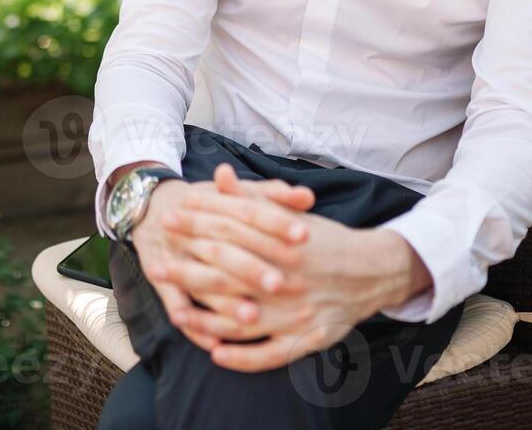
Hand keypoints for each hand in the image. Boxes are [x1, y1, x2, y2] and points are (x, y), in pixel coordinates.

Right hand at [128, 168, 314, 352]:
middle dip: (251, 267)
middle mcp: (194, 232)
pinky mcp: (162, 283)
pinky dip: (194, 326)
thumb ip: (274, 196)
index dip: (275, 221)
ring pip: (201, 281)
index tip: (304, 234)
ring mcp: (177, 258)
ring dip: (225, 302)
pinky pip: (177, 305)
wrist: (155, 211)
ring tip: (251, 316)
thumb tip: (307, 198)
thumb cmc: (211, 206)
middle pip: (224, 249)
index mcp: (216, 205)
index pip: (248, 210)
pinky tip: (216, 344)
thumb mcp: (238, 195)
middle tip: (280, 283)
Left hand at [158, 168, 432, 371]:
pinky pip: (270, 354)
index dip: (197, 224)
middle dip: (188, 269)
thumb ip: (252, 198)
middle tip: (156, 264)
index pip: (231, 229)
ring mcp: (297, 313)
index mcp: (284, 242)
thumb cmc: (325, 239)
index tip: (169, 218)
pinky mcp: (308, 339)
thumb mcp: (291, 214)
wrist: (375, 270)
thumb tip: (219, 174)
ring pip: (244, 318)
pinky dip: (242, 357)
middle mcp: (289, 278)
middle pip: (230, 273)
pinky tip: (215, 353)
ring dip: (206, 318)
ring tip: (176, 314)